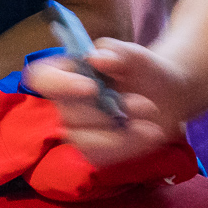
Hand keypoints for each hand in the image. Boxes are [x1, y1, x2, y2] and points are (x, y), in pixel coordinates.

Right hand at [24, 41, 190, 167]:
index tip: (91, 87)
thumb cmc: (142, 70)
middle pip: (67, 114)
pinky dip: (129, 146)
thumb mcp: (136, 55)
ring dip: (119, 135)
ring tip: (152, 125)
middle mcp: (64, 102)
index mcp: (66, 72)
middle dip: (105, 113)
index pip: (41, 78)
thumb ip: (117, 52)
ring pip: (83, 141)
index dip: (59, 85)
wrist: (166, 95)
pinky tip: (151, 134)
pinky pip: (102, 155)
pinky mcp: (94, 150)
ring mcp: (78, 129)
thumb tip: (95, 59)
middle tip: (144, 104)